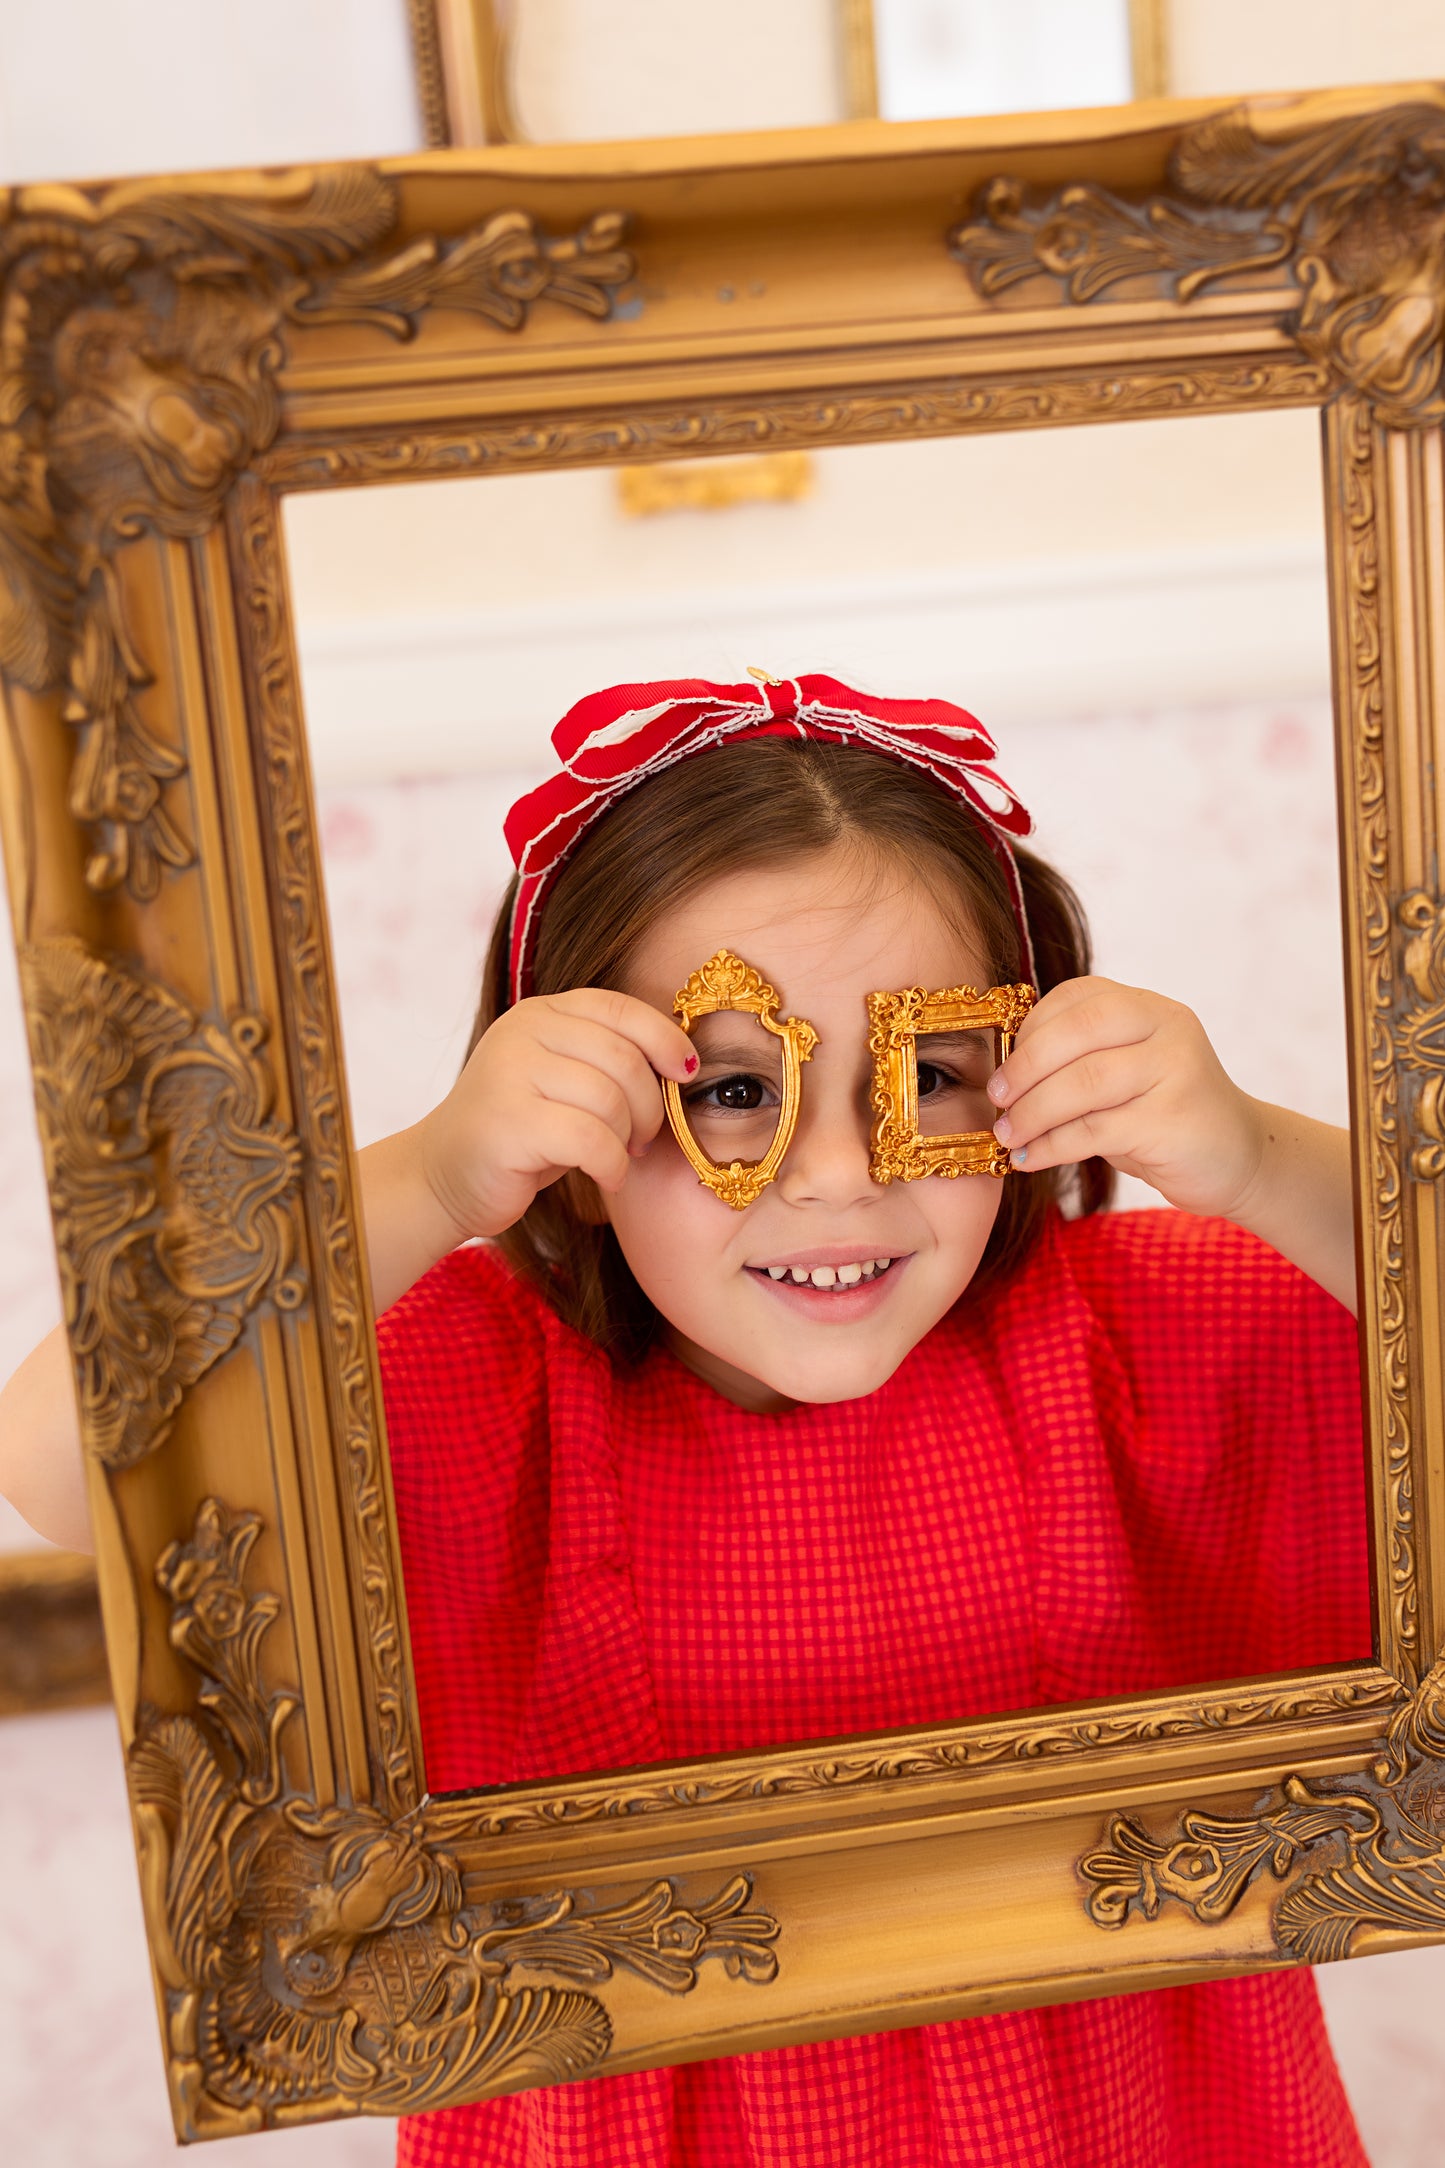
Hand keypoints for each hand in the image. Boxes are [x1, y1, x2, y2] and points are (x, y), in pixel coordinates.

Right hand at [414, 988, 699, 1243]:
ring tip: (617, 1156)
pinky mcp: (508, 1123)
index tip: (686, 1073)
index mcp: (541, 1012)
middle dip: (650, 1106)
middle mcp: (522, 1032)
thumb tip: (685, 1064)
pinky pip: (591, 1140)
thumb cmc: (522, 1132)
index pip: (621, 1008)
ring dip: (627, 1139)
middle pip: (624, 1058)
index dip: (665, 1038)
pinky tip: (606, 1177)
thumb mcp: (564, 1081)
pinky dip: (611, 1165)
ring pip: (610, 1100)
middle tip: (643, 1138)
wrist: (443, 1177)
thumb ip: (607, 1060)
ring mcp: (509, 1074)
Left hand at [986, 976, 1267, 1219]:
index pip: (1076, 998)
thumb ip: (1077, 1060)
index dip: (1029, 1032)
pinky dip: (1051, 1145)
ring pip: (1082, 1083)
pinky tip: (1030, 1159)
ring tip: (1007, 1136)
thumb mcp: (1123, 1074)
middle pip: (1076, 1032)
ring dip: (1032, 1113)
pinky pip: (1094, 1129)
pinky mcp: (1173, 1121)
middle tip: (996, 1099)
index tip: (1001, 1068)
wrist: (1241, 1159)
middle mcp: (1166, 1028)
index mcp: (1148, 1007)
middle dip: (1024, 1068)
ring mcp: (1176, 1071)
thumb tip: (1001, 1074)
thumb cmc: (1163, 1116)